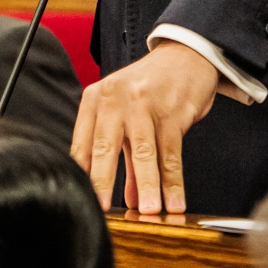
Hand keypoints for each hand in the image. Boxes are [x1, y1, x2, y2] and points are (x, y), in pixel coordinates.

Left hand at [70, 41, 217, 213]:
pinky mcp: (171, 110)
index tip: (83, 202)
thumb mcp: (129, 117)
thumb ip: (126, 158)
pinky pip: (171, 151)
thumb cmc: (150, 88)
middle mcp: (115, 98)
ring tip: (149, 212)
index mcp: (95, 99)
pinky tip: (174, 200)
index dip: (82, 176)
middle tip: (104, 210)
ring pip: (142, 151)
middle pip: (105, 146)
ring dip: (148, 185)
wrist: (185, 55)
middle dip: (104, 181)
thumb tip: (129, 201)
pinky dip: (173, 180)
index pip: (82, 143)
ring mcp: (143, 103)